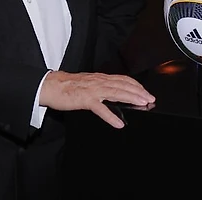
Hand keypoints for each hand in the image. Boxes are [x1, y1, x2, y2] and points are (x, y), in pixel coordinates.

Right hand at [39, 71, 155, 128]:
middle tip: (150, 99)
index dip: (136, 85)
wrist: (51, 85)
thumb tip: (113, 92)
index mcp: (100, 78)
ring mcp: (93, 90)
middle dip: (139, 92)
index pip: (123, 79)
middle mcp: (99, 82)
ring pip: (116, 93)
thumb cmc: (68, 86)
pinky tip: (119, 123)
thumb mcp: (88, 83)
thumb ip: (101, 87)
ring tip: (142, 105)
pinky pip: (100, 108)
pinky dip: (111, 116)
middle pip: (123, 85)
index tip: (146, 92)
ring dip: (131, 98)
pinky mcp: (85, 100)